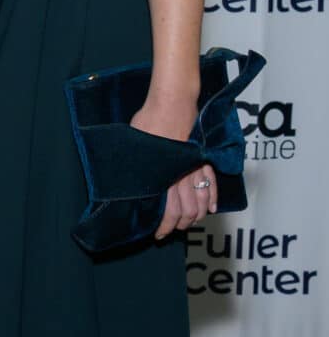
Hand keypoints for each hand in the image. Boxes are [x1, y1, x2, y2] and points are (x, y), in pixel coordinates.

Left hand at [131, 92, 215, 240]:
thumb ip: (135, 168)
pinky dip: (211, 199)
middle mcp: (181, 176)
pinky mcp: (204, 159)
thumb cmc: (148, 121)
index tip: (157, 233)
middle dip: (179, 225)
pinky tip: (209, 209)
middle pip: (185, 211)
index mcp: (162, 175)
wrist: (172, 103)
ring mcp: (195, 168)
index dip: (162, 226)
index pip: (166, 211)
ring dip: (196, 216)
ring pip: (199, 202)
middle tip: (171, 231)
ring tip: (189, 223)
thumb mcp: (133, 147)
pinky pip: (212, 184)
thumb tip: (124, 184)